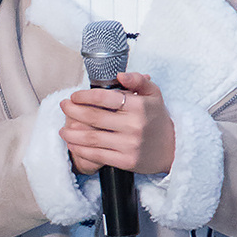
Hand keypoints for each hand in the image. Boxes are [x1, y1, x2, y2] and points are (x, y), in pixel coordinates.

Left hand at [59, 72, 174, 175]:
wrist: (173, 149)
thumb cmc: (157, 118)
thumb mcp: (154, 94)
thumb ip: (137, 80)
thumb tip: (119, 75)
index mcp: (138, 106)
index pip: (105, 97)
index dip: (84, 96)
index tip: (74, 96)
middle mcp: (133, 125)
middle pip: (94, 117)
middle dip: (73, 111)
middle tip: (64, 107)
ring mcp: (129, 145)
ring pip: (92, 138)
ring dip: (72, 133)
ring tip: (62, 129)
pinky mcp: (126, 161)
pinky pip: (97, 155)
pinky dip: (81, 149)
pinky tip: (72, 143)